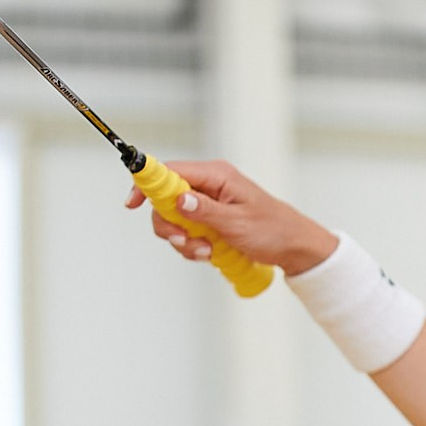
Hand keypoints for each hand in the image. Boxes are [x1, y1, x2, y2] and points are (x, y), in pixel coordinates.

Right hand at [126, 158, 338, 276]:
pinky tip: (210, 254)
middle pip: (165, 200)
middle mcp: (209, 185)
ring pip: (173, 220)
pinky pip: (186, 232)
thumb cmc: (273, 230)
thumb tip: (178, 199)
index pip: (170, 171)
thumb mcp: (237, 223)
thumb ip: (205, 211)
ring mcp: (208, 204)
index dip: (147, 185)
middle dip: (170, 225)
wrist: (293, 247)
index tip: (132, 203)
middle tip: (186, 242)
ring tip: (207, 252)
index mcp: (216, 176)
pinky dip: (192, 246)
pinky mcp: (209, 220)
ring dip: (184, 240)